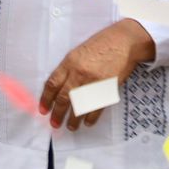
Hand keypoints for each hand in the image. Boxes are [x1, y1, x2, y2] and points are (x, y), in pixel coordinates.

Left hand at [40, 20, 154, 129]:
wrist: (126, 41)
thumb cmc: (102, 43)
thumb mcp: (79, 52)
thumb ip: (68, 68)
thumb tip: (59, 87)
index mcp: (70, 63)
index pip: (52, 85)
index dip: (46, 100)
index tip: (43, 110)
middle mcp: (79, 73)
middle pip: (64, 98)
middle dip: (57, 114)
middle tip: (54, 124)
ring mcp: (94, 81)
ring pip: (79, 105)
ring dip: (73, 119)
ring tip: (70, 127)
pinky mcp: (108, 87)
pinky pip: (97, 106)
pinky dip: (91, 116)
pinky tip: (88, 122)